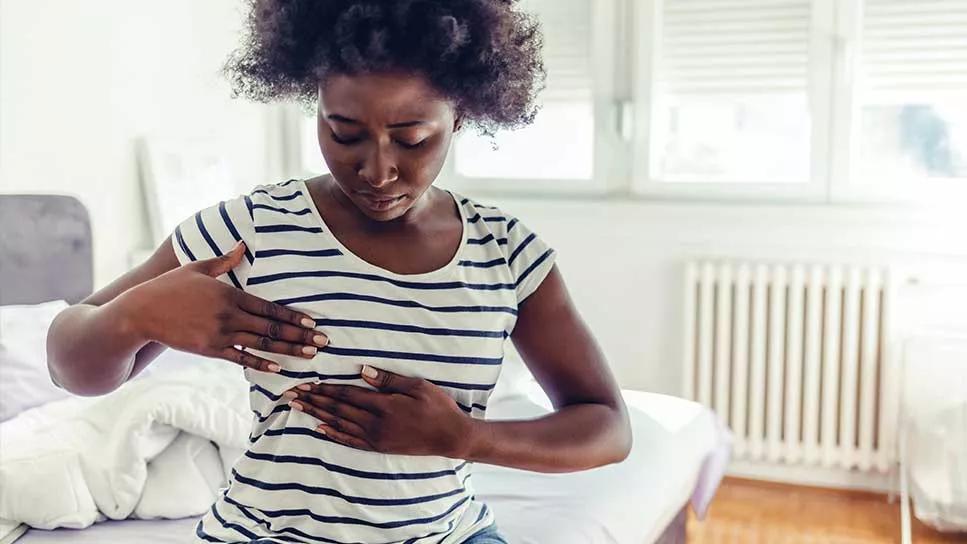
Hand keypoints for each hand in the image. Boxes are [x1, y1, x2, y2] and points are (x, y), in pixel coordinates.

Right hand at [128, 241, 328, 371]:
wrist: (141, 312)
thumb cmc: (170, 287)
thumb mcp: (198, 267)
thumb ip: (224, 261)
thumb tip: (242, 246)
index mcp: (230, 294)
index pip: (269, 307)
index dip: (293, 316)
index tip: (313, 322)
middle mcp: (229, 316)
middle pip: (271, 328)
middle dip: (300, 336)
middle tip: (323, 342)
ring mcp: (220, 335)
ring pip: (261, 344)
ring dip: (288, 350)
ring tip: (309, 355)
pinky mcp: (210, 350)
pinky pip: (240, 358)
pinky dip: (260, 363)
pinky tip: (278, 368)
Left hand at [282, 366, 474, 457]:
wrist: (450, 437)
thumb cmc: (438, 407)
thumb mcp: (418, 386)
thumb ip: (389, 380)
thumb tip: (362, 370)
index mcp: (384, 405)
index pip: (347, 394)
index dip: (325, 388)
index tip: (306, 382)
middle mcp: (375, 423)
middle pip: (338, 409)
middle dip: (314, 400)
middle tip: (292, 393)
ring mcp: (376, 437)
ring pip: (339, 424)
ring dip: (317, 415)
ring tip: (299, 407)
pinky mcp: (379, 447)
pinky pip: (350, 441)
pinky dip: (333, 434)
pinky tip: (320, 428)